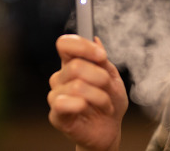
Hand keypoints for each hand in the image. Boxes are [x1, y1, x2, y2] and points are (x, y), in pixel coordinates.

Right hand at [48, 35, 127, 150]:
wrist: (110, 129)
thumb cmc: (109, 102)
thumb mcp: (113, 78)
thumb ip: (102, 61)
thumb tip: (95, 39)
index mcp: (72, 64)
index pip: (65, 44)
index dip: (82, 46)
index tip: (101, 56)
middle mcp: (61, 77)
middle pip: (76, 66)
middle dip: (100, 77)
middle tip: (108, 87)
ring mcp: (56, 96)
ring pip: (76, 86)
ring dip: (99, 96)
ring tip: (106, 104)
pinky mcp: (56, 115)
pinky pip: (62, 104)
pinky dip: (80, 104)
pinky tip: (87, 109)